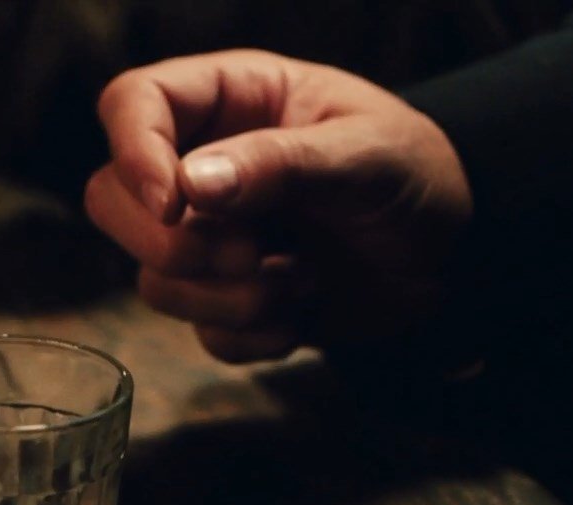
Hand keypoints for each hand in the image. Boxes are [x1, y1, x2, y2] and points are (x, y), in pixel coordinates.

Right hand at [86, 49, 471, 362]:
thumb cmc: (419, 178)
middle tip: (250, 253)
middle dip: (174, 244)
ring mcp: (208, 236)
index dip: (133, 152)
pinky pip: (197, 331)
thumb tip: (192, 184)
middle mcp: (202, 164)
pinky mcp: (223, 299)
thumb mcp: (368, 155)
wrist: (462, 257)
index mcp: (231, 100)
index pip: (132, 104)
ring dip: (226, 297)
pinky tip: (302, 313)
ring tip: (302, 282)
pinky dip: (250, 335)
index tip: (174, 202)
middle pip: (111, 198)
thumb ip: (283, 162)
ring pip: (152, 276)